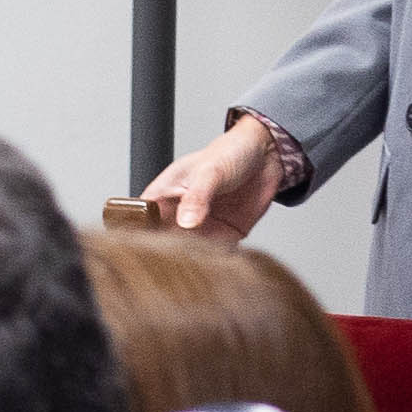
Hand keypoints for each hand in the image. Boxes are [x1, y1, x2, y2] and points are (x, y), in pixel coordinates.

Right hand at [143, 112, 285, 243]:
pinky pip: (218, 252)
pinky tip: (219, 257)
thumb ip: (197, 198)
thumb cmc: (230, 152)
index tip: (151, 246)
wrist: (268, 154)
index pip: (143, 219)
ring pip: (191, 251)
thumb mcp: (210, 172)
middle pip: (165, 241)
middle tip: (181, 254)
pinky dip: (218, 258)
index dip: (143, 234)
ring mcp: (202, 226)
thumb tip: (185, 223)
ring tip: (201, 257)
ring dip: (195, 257)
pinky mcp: (226, 234)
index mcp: (164, 194)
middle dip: (171, 251)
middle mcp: (180, 213)